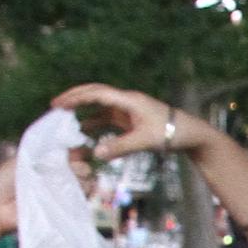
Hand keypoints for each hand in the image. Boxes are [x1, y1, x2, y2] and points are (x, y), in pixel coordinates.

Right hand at [53, 83, 185, 159]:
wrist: (192, 134)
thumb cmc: (172, 133)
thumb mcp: (145, 141)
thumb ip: (120, 147)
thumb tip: (96, 153)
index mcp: (129, 100)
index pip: (97, 94)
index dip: (76, 97)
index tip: (59, 104)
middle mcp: (127, 101)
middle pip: (95, 94)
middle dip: (75, 98)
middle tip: (55, 106)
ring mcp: (129, 110)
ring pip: (101, 106)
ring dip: (83, 111)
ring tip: (64, 117)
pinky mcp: (132, 120)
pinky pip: (109, 118)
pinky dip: (95, 123)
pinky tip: (84, 130)